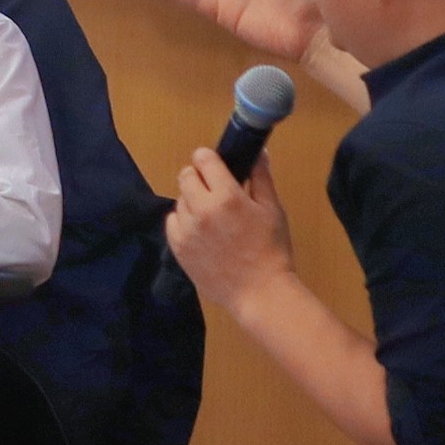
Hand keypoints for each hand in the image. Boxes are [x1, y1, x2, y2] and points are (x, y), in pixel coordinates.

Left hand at [163, 148, 294, 309]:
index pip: (203, 159)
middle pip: (186, 176)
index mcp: (227, 196)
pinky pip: (172, 223)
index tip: (217, 167)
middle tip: (215, 192)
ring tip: (211, 217)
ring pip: (179, 200)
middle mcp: (202, 209)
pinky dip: (183, 222)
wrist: (260, 293)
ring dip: (192, 202)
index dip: (210, 160)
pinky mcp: (178, 249)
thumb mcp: (272, 209)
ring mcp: (187, 230)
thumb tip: (258, 152)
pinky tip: (200, 232)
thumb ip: (261, 177)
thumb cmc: (272, 249)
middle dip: (199, 178)